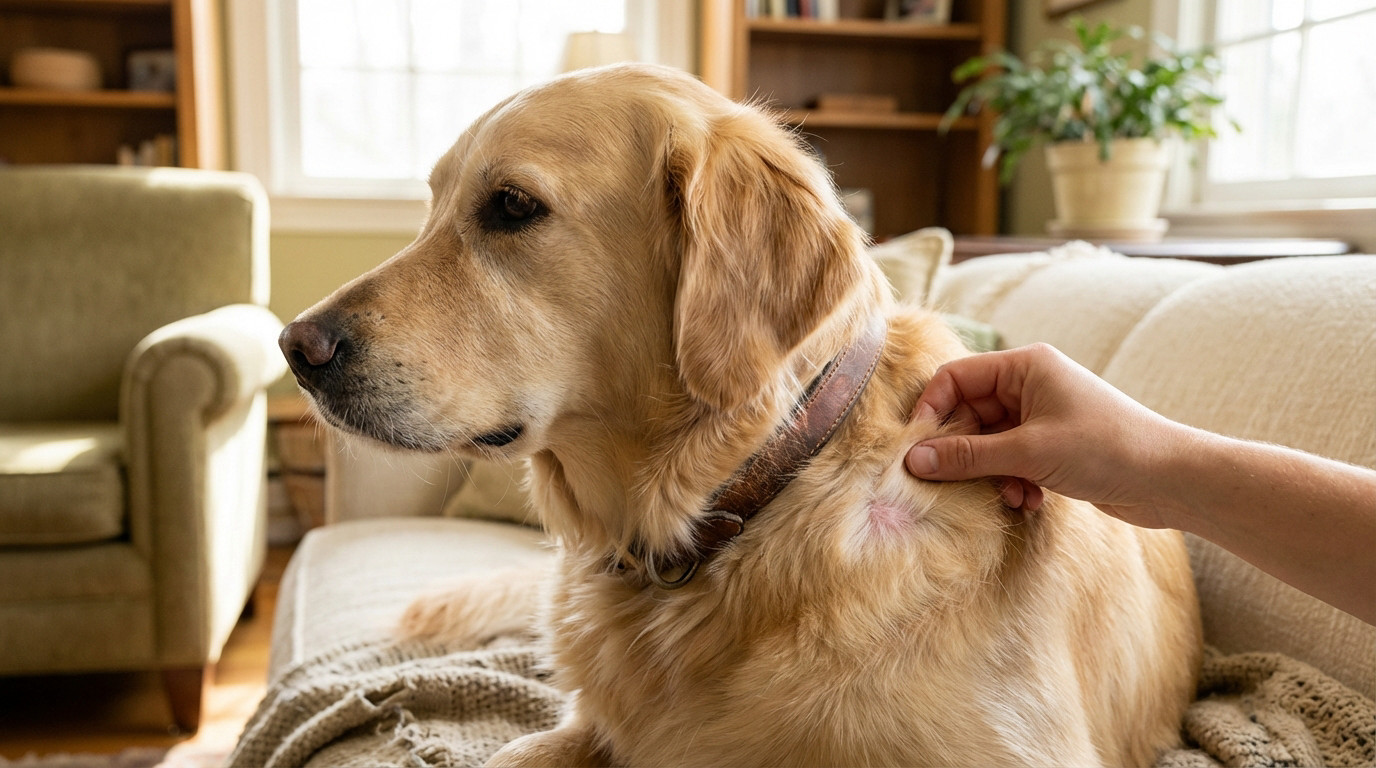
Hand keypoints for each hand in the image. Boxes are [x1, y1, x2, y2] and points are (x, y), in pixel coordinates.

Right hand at [904, 343, 1182, 526]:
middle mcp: (1031, 385)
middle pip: (969, 413)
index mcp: (1026, 366)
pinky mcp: (1053, 447)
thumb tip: (913, 461)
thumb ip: (967, 456)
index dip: (932, 411)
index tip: (918, 449)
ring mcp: (1042, 417)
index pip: (956, 378)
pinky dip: (1012, 481)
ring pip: (988, 442)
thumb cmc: (1106, 449)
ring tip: (1008, 494)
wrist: (1171, 479)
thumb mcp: (1028, 453)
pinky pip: (1011, 461)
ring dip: (990, 473)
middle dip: (963, 451)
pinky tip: (1029, 501)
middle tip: (952, 483)